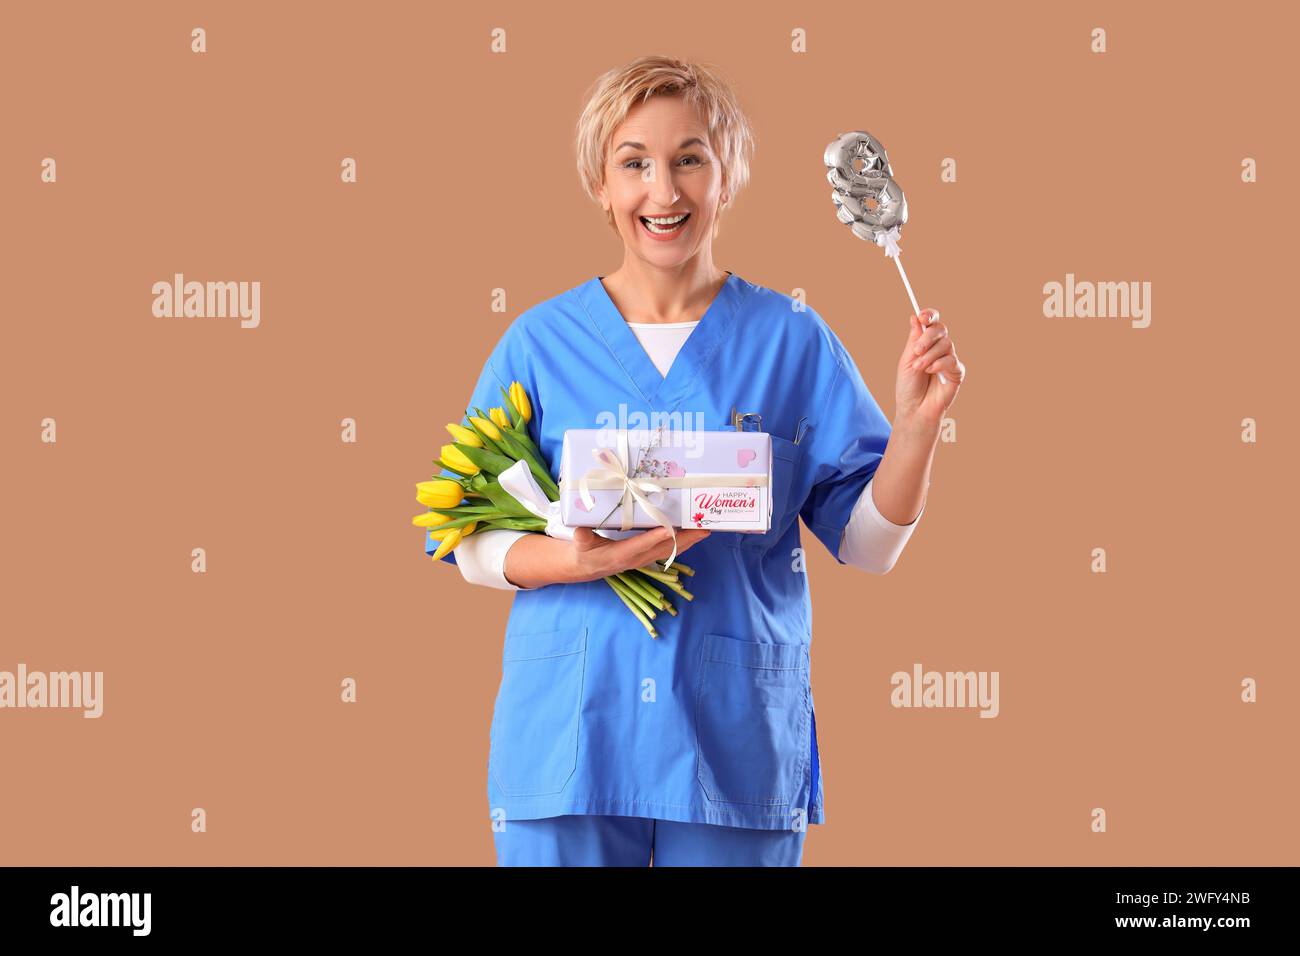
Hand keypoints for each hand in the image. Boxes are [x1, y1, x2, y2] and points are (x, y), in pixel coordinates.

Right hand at [569, 526, 710, 582]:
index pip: (641, 545)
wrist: (587, 566)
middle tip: (703, 527)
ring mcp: (644, 559)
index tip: (670, 529)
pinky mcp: (647, 557)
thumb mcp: (579, 544)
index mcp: (620, 554)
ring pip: (670, 550)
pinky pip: (669, 550)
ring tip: (705, 529)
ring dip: (689, 541)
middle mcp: (636, 558)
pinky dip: (683, 542)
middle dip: (684, 538)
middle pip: (664, 548)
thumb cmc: (584, 551)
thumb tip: (580, 528)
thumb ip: (582, 537)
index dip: (655, 538)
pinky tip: (693, 534)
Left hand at [895, 307, 965, 429]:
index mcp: (926, 343)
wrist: (914, 409)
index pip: (932, 323)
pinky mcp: (957, 372)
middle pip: (941, 329)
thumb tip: (915, 318)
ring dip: (930, 355)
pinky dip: (940, 364)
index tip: (922, 316)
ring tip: (920, 367)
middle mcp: (939, 349)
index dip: (929, 315)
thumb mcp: (907, 360)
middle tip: (917, 350)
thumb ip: (914, 340)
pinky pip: (953, 360)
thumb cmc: (908, 387)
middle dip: (928, 336)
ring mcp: (949, 360)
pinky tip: (931, 371)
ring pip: (946, 344)